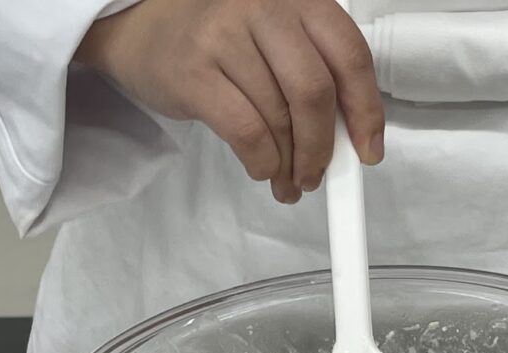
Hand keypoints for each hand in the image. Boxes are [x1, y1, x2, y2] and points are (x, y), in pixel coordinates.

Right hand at [75, 0, 383, 202]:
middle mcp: (264, 7)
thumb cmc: (217, 40)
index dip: (366, 111)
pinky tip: (262, 168)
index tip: (368, 150)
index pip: (349, 56)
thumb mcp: (275, 41)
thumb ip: (312, 75)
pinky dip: (262, 162)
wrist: (139, 29)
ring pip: (280, 119)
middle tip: (318, 176)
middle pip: (315, 93)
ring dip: (289, 165)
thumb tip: (349, 140)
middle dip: (322, 149)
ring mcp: (224, 35)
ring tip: (287, 181)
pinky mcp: (193, 71)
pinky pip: (246, 133)